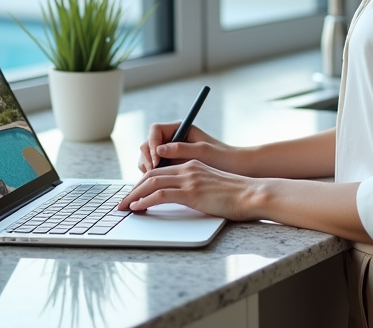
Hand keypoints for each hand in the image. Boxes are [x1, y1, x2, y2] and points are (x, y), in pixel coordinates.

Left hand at [118, 159, 260, 220]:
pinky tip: (137, 207)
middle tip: (122, 202)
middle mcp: (187, 168)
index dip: (143, 183)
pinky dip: (145, 201)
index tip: (134, 195)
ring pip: (151, 183)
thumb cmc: (235, 194)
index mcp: (192, 165)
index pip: (160, 171)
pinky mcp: (191, 192)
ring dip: (134, 195)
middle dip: (133, 189)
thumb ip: (194, 185)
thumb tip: (182, 197)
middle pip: (151, 175)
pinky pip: (160, 195)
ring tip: (124, 207)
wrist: (251, 194)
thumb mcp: (211, 184)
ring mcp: (189, 179)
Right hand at [136, 122, 247, 173]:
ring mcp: (171, 153)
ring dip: (147, 168)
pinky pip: (155, 170)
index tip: (155, 159)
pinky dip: (152, 177)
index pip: (156, 131)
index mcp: (180, 129)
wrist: (235, 169)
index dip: (152, 144)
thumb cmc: (223, 157)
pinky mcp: (171, 166)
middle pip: (148, 145)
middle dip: (146, 158)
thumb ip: (180, 149)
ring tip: (152, 182)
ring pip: (149, 158)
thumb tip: (158, 150)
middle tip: (150, 173)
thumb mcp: (203, 152)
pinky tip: (156, 187)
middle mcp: (173, 139)